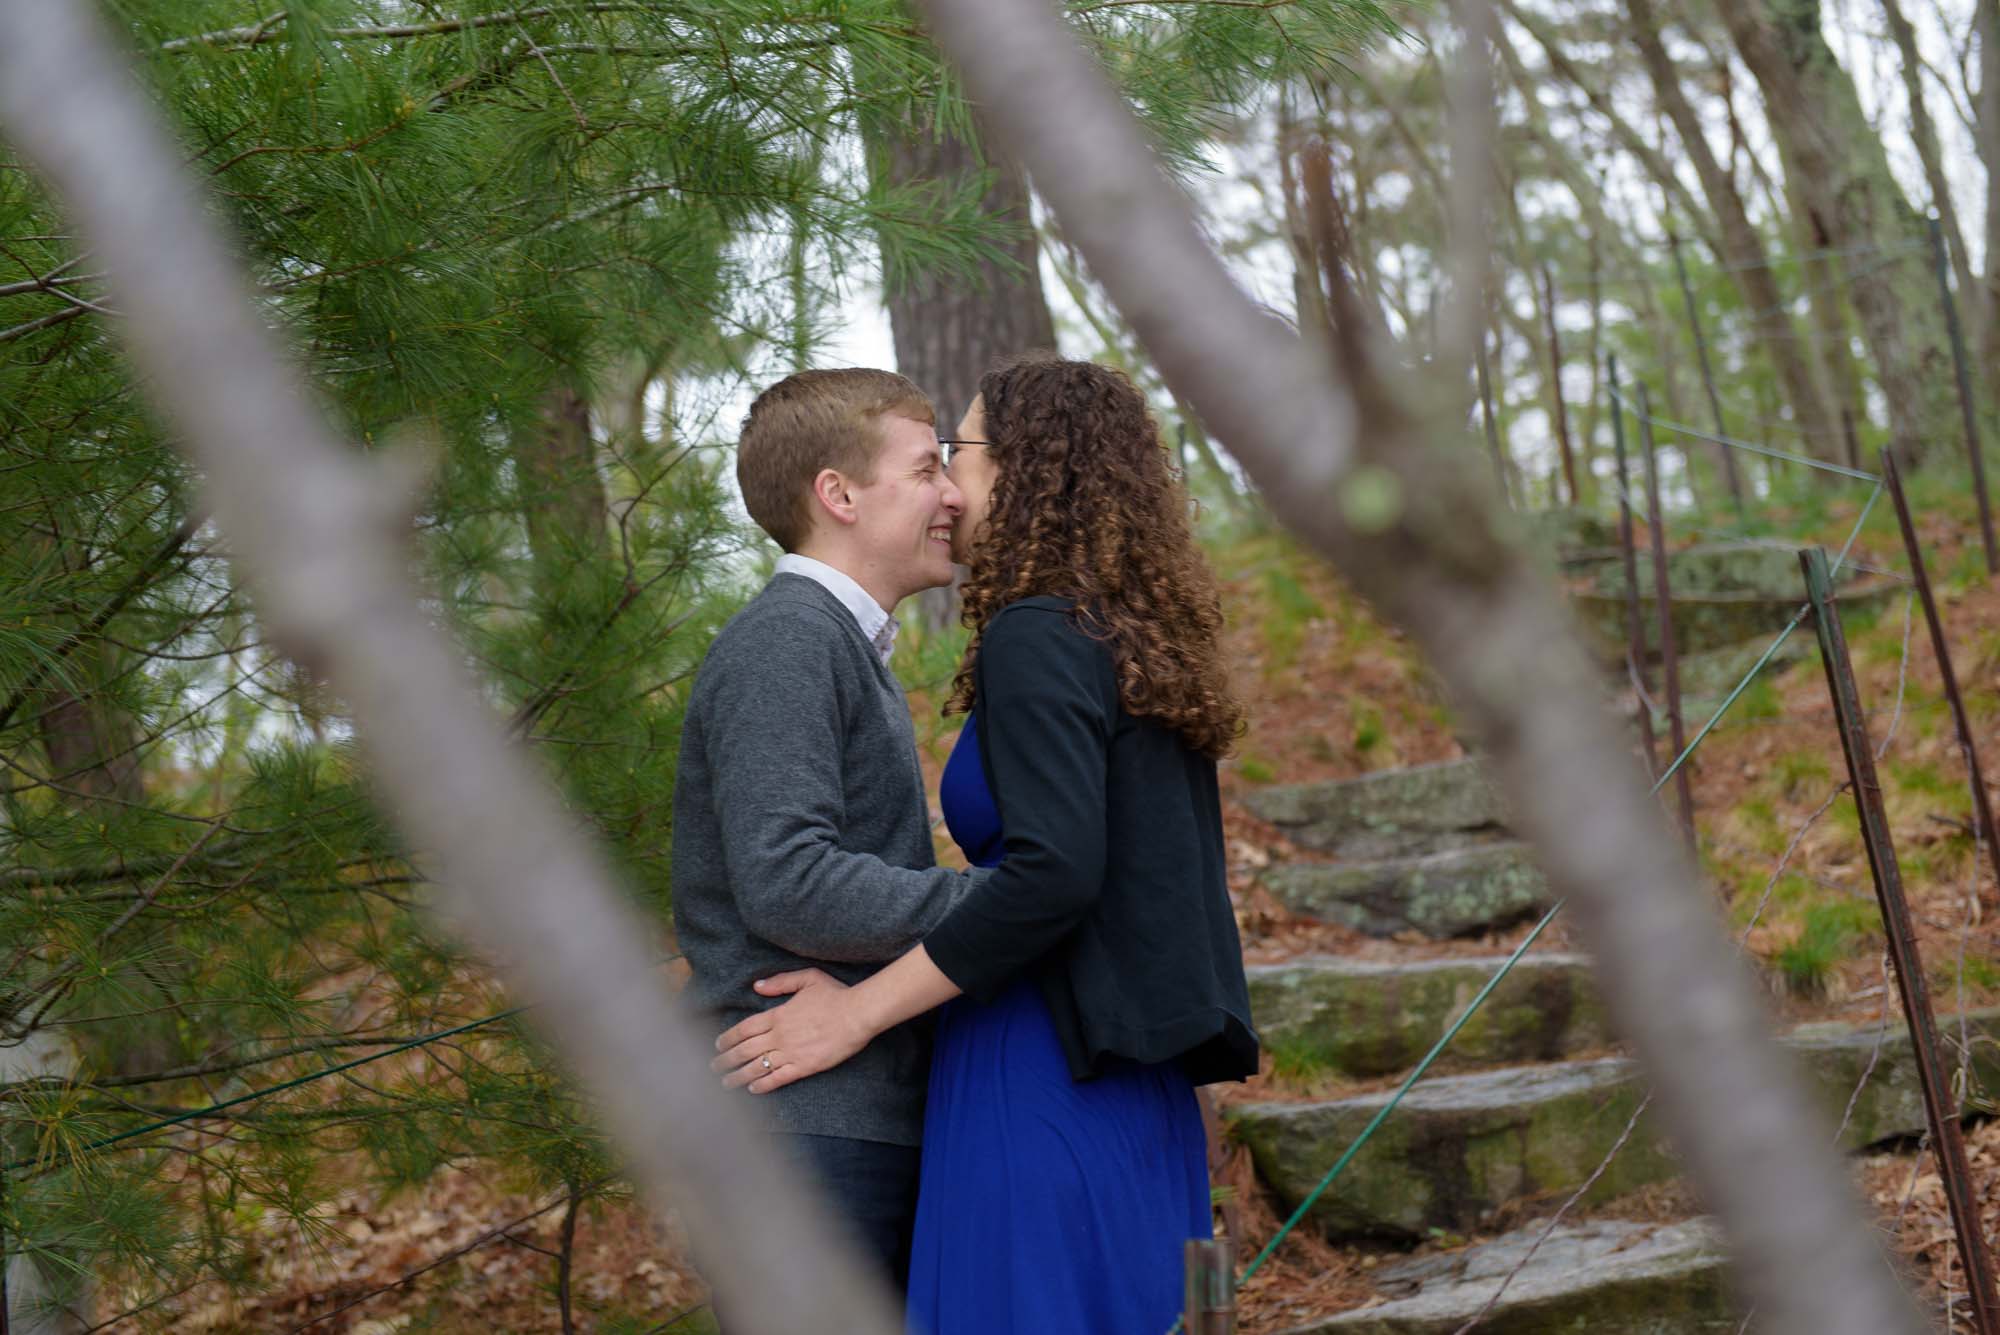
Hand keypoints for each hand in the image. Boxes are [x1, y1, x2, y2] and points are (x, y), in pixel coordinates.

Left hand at [711, 968, 871, 1093]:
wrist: (857, 1015)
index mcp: (778, 1015)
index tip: (717, 1045)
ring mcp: (791, 1053)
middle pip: (745, 1050)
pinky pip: (778, 1078)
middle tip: (713, 1067)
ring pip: (757, 1067)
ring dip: (738, 1076)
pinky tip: (752, 1089)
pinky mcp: (804, 1067)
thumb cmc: (835, 995)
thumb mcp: (808, 979)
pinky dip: (763, 1085)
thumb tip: (757, 986)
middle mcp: (780, 1036)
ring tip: (725, 1083)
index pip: (745, 1029)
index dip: (728, 1038)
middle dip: (726, 1060)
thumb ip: (780, 982)